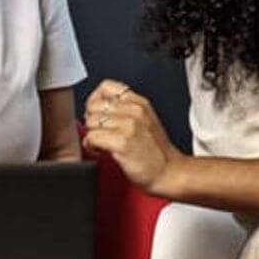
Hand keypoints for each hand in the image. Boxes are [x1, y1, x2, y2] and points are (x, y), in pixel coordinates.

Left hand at [80, 80, 182, 195]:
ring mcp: (129, 125)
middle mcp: (135, 110)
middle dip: (92, 120)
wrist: (168, 172)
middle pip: (94, 105)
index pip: (106, 87)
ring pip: (91, 121)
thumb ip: (123, 109)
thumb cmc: (155, 151)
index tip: (97, 113)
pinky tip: (100, 151)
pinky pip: (92, 137)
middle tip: (99, 132)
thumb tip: (94, 108)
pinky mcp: (122, 142)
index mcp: (139, 102)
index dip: (95, 100)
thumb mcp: (144, 119)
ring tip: (101, 143)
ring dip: (91, 134)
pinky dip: (91, 146)